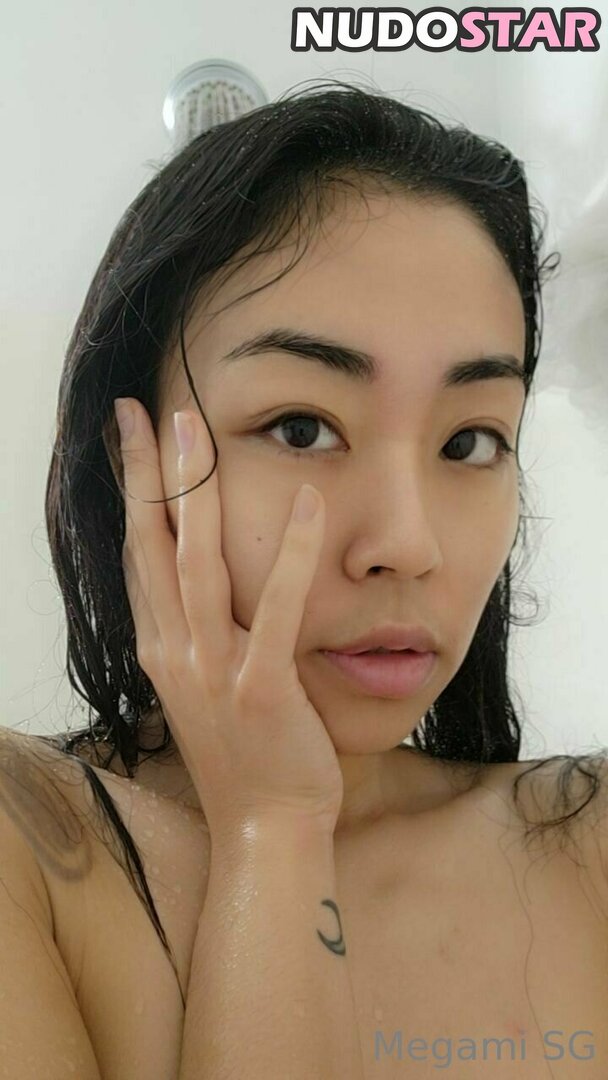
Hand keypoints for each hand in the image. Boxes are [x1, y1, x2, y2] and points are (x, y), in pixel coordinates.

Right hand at [114, 398, 343, 836]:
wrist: (266, 828)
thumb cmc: (244, 755)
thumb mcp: (204, 686)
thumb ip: (198, 632)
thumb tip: (201, 581)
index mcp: (162, 647)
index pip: (139, 552)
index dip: (133, 490)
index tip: (131, 435)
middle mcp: (174, 652)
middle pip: (151, 546)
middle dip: (148, 473)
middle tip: (148, 409)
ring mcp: (212, 671)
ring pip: (194, 566)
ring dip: (194, 495)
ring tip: (196, 431)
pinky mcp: (260, 688)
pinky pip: (274, 609)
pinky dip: (290, 552)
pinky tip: (308, 501)